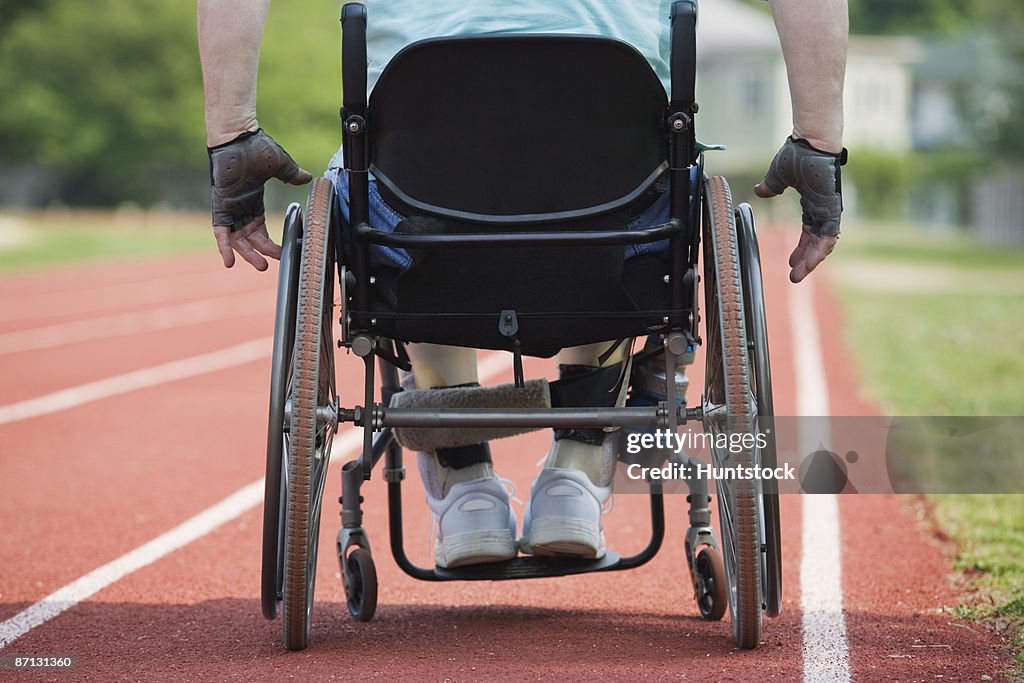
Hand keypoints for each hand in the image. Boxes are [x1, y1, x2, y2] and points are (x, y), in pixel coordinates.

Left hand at [209, 129, 312, 269]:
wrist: (238, 135)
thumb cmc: (257, 146)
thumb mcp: (281, 165)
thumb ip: (292, 175)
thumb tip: (307, 178)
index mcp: (252, 199)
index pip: (259, 228)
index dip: (269, 242)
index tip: (282, 251)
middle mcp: (240, 206)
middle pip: (249, 237)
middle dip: (259, 253)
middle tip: (269, 266)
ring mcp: (229, 206)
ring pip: (236, 238)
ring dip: (246, 254)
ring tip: (261, 266)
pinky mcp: (220, 205)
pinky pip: (220, 230)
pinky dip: (224, 246)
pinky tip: (230, 262)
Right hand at [754, 136, 846, 282]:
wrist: (811, 140)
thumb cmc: (798, 152)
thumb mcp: (779, 175)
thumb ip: (771, 186)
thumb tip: (761, 191)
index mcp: (812, 203)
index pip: (809, 232)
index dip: (801, 248)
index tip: (790, 261)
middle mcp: (823, 209)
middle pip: (816, 242)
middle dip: (805, 260)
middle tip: (794, 276)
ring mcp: (829, 209)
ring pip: (824, 243)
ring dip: (812, 260)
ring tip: (799, 274)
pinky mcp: (832, 208)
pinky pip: (829, 235)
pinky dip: (821, 250)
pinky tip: (811, 262)